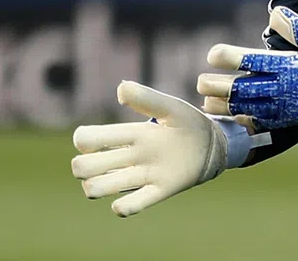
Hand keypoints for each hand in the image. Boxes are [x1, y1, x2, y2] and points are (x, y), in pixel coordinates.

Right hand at [72, 81, 238, 216]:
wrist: (214, 146)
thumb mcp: (170, 107)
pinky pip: (131, 205)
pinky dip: (123, 206)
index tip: (95, 140)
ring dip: (98, 187)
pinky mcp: (159, 192)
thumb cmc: (188, 123)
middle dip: (83, 167)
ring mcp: (143, 176)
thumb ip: (147, 98)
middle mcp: (130, 157)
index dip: (83, 141)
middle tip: (105, 162)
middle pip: (84, 167)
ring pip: (99, 188)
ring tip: (115, 180)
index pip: (87, 139)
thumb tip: (120, 90)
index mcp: (130, 134)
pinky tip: (125, 202)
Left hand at [198, 6, 297, 128]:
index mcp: (286, 65)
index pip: (252, 61)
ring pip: (247, 109)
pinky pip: (259, 124)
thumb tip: (273, 13)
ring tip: (206, 103)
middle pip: (242, 89)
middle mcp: (281, 88)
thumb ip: (294, 25)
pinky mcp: (287, 120)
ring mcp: (283, 106)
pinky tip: (229, 120)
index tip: (212, 54)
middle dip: (218, 86)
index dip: (230, 57)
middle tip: (199, 82)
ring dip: (224, 106)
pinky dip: (241, 122)